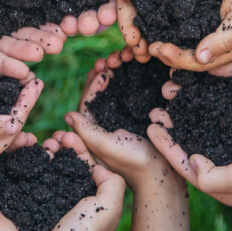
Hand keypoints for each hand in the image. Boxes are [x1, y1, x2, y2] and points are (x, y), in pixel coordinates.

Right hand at [22, 131, 124, 230]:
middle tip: (55, 136)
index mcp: (93, 195)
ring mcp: (52, 199)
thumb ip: (112, 181)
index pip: (87, 163)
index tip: (70, 134)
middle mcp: (73, 196)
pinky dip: (33, 164)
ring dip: (48, 152)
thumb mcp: (111, 205)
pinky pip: (33, 178)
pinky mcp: (34, 203)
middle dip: (63, 146)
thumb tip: (97, 167)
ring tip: (45, 144)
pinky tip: (32, 155)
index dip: (79, 146)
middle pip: (67, 163)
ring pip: (50, 167)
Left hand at [66, 49, 178, 190]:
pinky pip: (128, 93)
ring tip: (122, 58)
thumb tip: (68, 115)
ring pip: (113, 89)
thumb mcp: (107, 146)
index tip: (102, 69)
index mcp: (92, 132)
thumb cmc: (134, 162)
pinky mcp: (136, 117)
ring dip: (116, 72)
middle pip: (99, 93)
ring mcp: (120, 120)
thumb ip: (87, 132)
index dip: (92, 84)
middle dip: (103, 73)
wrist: (163, 172)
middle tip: (111, 58)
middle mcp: (104, 124)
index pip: (87, 102)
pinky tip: (131, 67)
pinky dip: (128, 78)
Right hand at [117, 0, 231, 61]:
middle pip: (141, 21)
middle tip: (144, 56)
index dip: (127, 25)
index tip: (133, 42)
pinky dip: (178, 37)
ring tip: (158, 58)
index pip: (126, 6)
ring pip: (160, 27)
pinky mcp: (192, 3)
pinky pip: (182, 23)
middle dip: (139, 41)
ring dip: (157, 43)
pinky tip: (181, 49)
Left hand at [147, 109, 231, 205]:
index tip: (150, 128)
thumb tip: (189, 161)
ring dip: (186, 119)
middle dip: (172, 131)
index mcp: (225, 186)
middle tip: (155, 111)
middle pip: (191, 149)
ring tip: (170, 102)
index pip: (185, 166)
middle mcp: (230, 171)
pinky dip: (206, 112)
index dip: (166, 148)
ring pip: (204, 134)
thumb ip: (210, 177)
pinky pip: (221, 123)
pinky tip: (197, 97)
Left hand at [148, 0, 231, 69]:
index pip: (201, 63)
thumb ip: (225, 40)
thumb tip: (201, 58)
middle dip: (169, 54)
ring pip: (183, 38)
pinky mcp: (201, 7)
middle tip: (150, 46)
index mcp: (228, 47)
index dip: (179, 60)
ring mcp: (208, 23)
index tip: (160, 50)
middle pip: (189, 54)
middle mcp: (216, 38)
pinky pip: (183, 18)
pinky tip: (154, 19)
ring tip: (148, 37)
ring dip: (166, 40)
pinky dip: (168, 22)